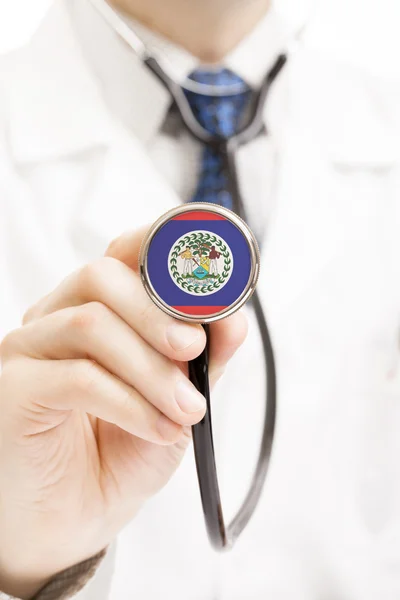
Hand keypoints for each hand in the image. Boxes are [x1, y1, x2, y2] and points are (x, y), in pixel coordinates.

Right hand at [0, 227, 246, 598]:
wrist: (75, 518)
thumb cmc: (121, 450)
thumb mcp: (178, 398)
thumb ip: (204, 357)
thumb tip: (233, 317)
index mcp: (96, 309)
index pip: (121, 255)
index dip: (162, 248)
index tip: (207, 276)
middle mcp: (55, 318)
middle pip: (102, 277)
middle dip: (159, 312)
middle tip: (194, 350)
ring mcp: (28, 351)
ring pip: (90, 324)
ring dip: (151, 368)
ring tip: (186, 410)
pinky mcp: (13, 391)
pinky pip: (77, 377)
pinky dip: (130, 402)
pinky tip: (157, 428)